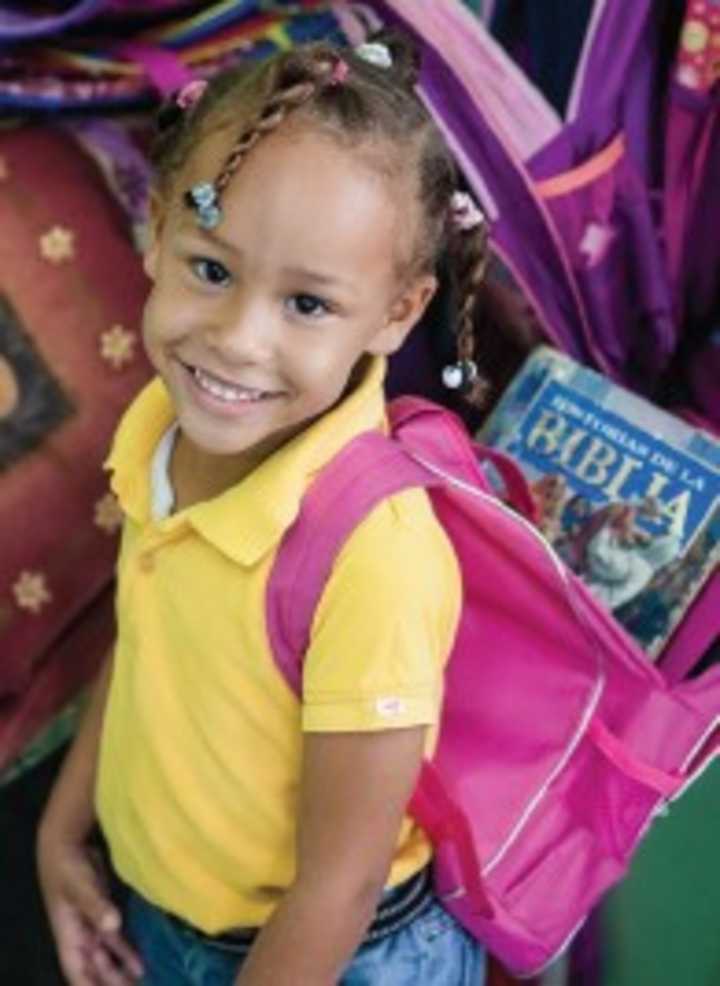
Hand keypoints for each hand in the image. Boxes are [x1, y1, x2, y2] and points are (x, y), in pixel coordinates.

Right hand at [37, 836, 142, 985]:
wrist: (67, 843)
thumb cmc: (68, 867)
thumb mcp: (81, 887)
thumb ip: (96, 906)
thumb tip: (113, 925)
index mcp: (68, 936)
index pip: (78, 972)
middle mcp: (79, 936)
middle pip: (94, 969)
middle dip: (112, 982)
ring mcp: (91, 925)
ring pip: (106, 957)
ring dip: (120, 971)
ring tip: (141, 983)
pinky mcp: (103, 913)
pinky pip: (115, 941)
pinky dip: (126, 953)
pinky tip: (140, 964)